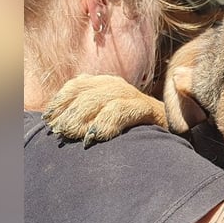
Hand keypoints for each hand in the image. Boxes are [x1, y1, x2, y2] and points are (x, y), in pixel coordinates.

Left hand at [43, 74, 167, 147]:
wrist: (176, 134)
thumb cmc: (133, 134)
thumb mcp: (105, 123)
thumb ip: (85, 119)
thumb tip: (55, 126)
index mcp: (105, 86)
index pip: (76, 86)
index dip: (60, 100)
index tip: (47, 119)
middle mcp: (118, 86)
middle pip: (85, 90)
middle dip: (68, 111)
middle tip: (57, 132)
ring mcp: (134, 96)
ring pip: (101, 98)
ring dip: (82, 116)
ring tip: (70, 134)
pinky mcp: (148, 109)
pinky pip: (123, 110)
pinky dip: (107, 122)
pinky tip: (95, 136)